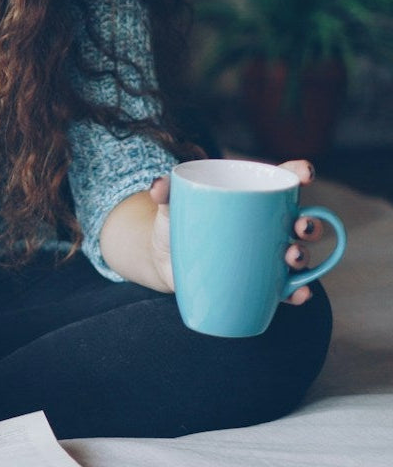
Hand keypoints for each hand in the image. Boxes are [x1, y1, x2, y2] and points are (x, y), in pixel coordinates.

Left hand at [148, 157, 320, 304]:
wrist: (165, 260)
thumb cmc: (175, 223)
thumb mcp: (170, 206)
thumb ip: (165, 192)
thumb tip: (158, 185)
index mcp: (250, 198)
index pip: (280, 181)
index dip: (298, 173)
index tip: (305, 173)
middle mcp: (267, 226)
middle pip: (299, 221)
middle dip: (309, 223)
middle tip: (300, 226)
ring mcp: (266, 256)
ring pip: (297, 255)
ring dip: (303, 256)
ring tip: (292, 257)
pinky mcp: (260, 283)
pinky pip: (285, 289)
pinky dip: (297, 292)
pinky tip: (300, 293)